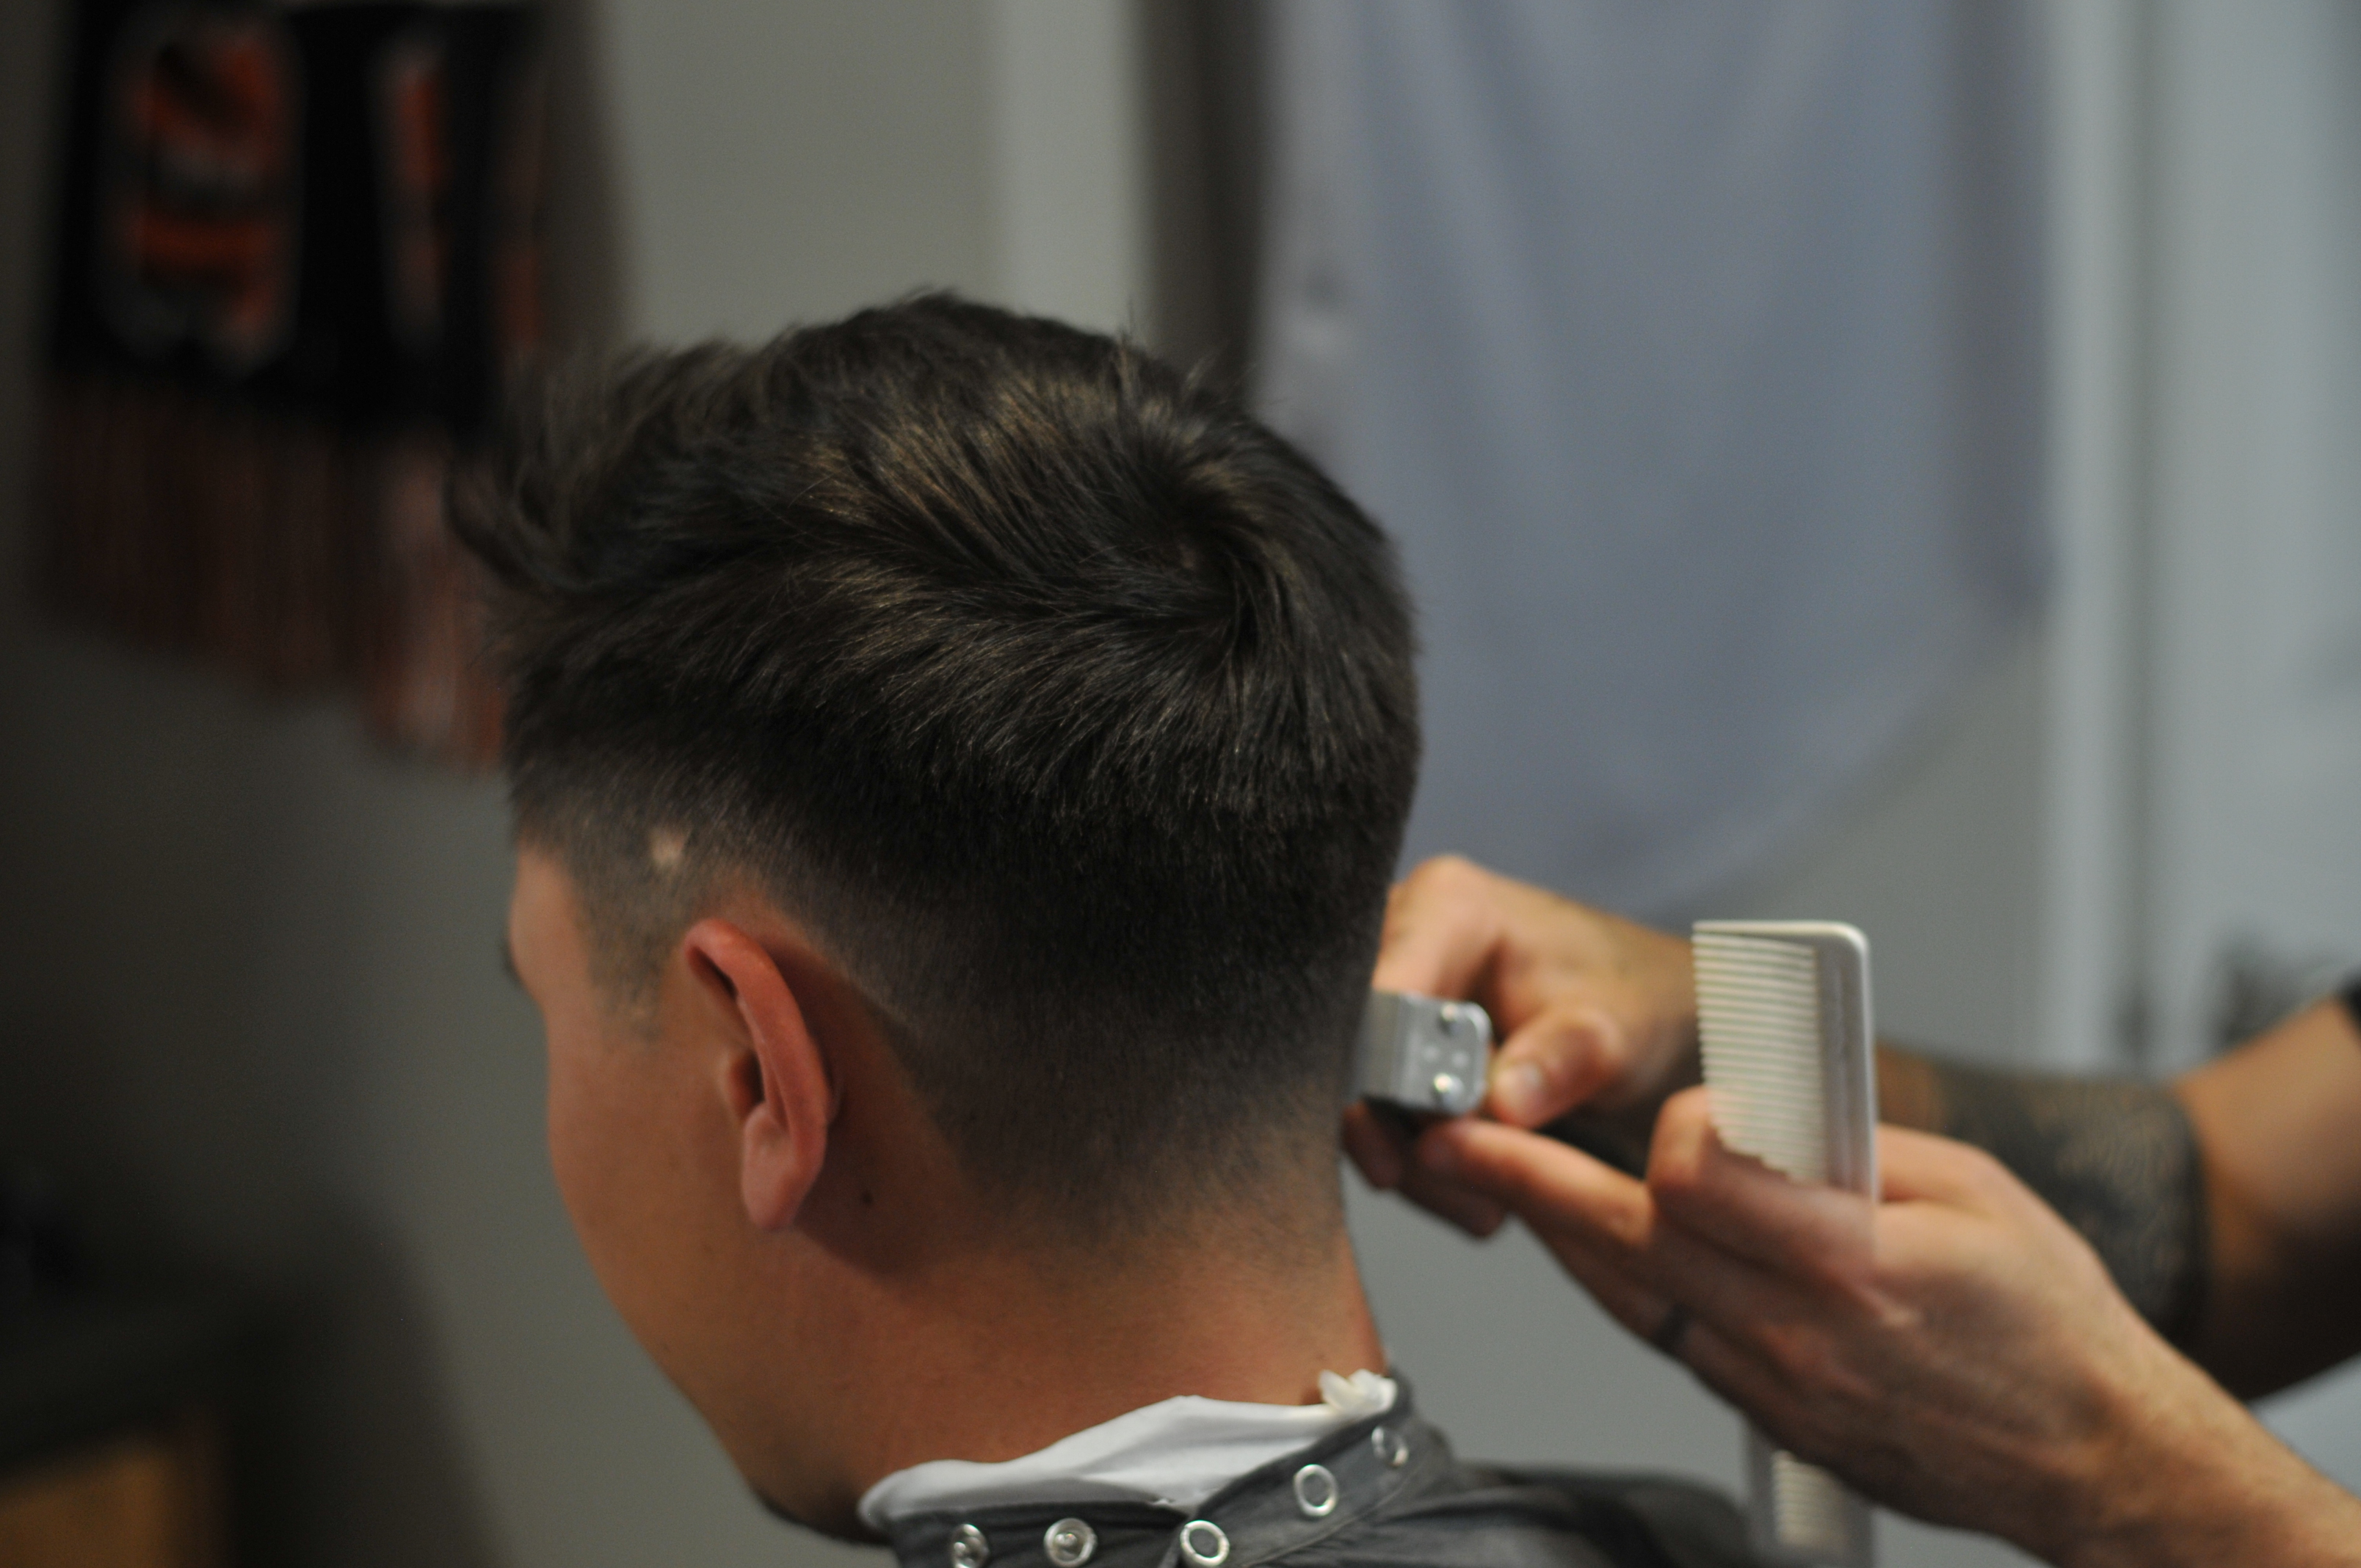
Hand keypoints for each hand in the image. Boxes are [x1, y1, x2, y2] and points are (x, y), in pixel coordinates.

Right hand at [1346, 857, 1698, 1233]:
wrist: (1642, 1015)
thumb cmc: (1631, 1002)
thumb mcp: (1616, 1030)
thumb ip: (1563, 1058)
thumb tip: (1501, 1103)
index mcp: (1446, 907)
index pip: (1381, 991)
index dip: (1382, 1072)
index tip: (1407, 1149)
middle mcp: (1401, 941)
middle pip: (1355, 1051)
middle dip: (1402, 1134)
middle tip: (1469, 1198)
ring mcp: (1390, 995)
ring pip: (1360, 1096)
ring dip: (1418, 1163)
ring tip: (1490, 1206)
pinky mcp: (1392, 1048)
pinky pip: (1378, 1117)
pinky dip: (1424, 1165)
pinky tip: (1477, 1192)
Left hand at [1415, 1090, 2360, 1567]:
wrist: (2094, 1457)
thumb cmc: (2051, 1319)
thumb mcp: (1972, 1191)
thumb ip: (1851, 1145)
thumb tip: (1761, 1107)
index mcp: (1850, 1262)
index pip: (1691, 1174)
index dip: (1674, 1124)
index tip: (1686, 1103)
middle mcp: (1794, 1332)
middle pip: (1624, 1239)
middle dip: (1530, 1178)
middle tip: (1455, 1134)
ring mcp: (1773, 1386)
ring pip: (1627, 1297)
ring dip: (1556, 1233)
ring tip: (1487, 1176)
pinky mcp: (1767, 1416)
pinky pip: (1668, 1338)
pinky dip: (1625, 1286)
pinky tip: (1593, 1246)